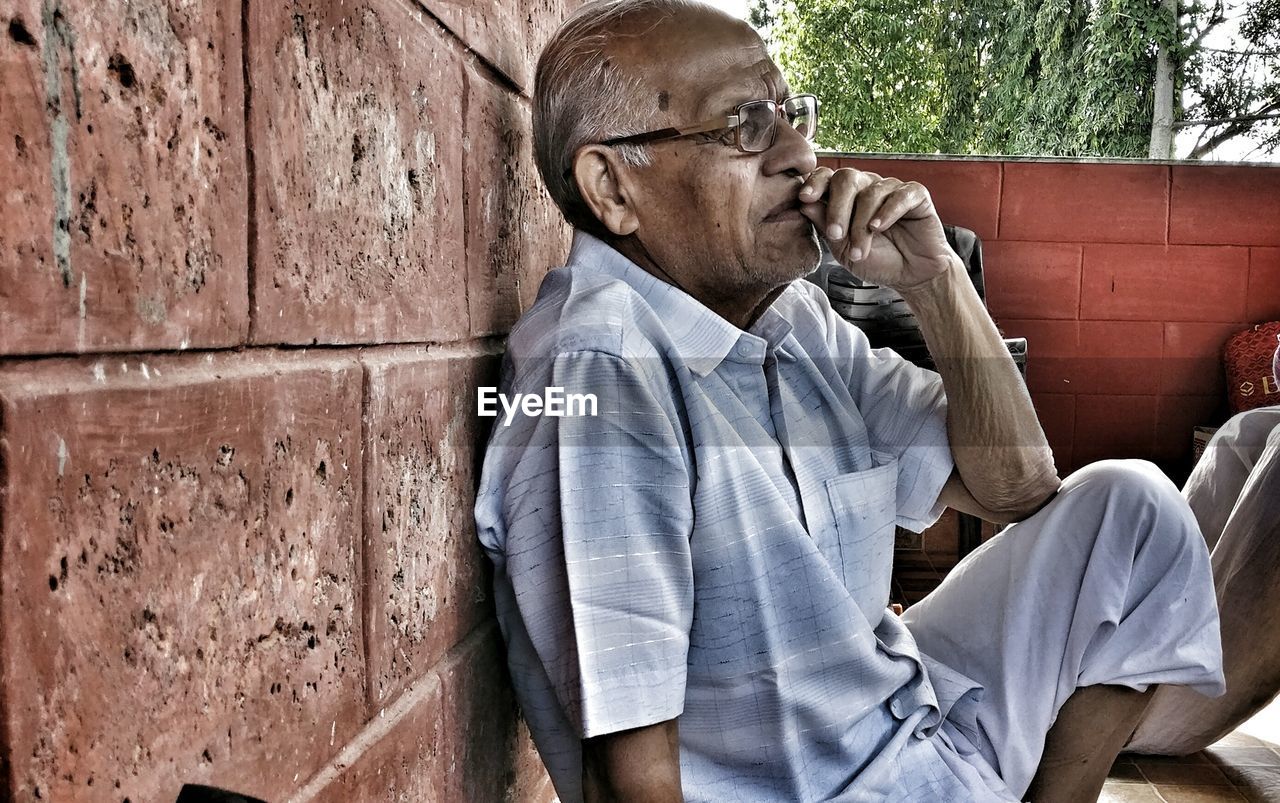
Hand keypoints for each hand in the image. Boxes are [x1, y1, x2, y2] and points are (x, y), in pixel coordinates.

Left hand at [799, 167, 957, 290]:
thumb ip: (825, 226)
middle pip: (847, 178)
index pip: (827, 176)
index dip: (815, 183)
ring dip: (862, 225)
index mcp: (846, 196)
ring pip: (871, 193)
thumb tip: (804, 204)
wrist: (909, 276)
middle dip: (838, 207)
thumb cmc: (876, 260)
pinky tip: (879, 228)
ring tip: (860, 250)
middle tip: (837, 234)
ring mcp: (892, 189)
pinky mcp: (916, 195)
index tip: (804, 198)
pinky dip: (887, 212)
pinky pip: (900, 195)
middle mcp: (868, 187)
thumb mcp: (843, 248)